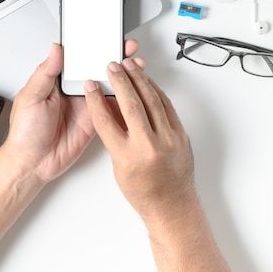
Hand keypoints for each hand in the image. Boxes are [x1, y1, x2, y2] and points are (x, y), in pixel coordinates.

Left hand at [4, 41, 141, 182]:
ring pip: (108, 87)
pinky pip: (112, 108)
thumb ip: (46, 72)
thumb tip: (55, 49)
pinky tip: (133, 91)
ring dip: (122, 77)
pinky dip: (124, 100)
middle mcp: (74, 91)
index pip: (79, 60)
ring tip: (135, 66)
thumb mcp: (31, 97)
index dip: (93, 48)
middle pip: (97, 70)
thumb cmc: (25, 132)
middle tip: (127, 49)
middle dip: (114, 58)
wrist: (32, 163)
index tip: (105, 37)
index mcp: (58, 81)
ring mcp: (87, 106)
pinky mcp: (96, 122)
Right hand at [84, 59, 195, 219]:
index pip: (106, 121)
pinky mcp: (181, 135)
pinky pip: (167, 106)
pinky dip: (156, 91)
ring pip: (152, 100)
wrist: (172, 204)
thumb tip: (109, 107)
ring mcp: (168, 139)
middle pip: (130, 104)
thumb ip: (114, 136)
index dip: (96, 99)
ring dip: (139, 79)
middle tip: (112, 67)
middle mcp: (149, 146)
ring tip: (129, 67)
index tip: (91, 86)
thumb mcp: (118, 166)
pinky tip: (147, 82)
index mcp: (128, 157)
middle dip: (119, 81)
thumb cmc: (144, 191)